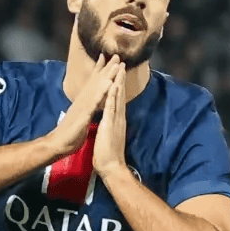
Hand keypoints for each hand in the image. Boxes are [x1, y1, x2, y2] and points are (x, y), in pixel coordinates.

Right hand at [48, 54, 120, 155]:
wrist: (58, 144)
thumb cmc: (70, 133)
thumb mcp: (81, 118)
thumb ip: (85, 109)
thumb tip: (89, 104)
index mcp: (84, 102)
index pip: (94, 84)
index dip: (101, 71)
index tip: (108, 59)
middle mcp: (83, 101)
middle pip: (96, 82)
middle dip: (107, 68)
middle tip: (117, 55)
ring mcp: (83, 107)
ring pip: (96, 89)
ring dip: (106, 76)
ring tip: (115, 66)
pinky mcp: (83, 115)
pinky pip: (94, 103)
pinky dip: (102, 93)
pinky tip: (109, 85)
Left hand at [93, 62, 126, 178]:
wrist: (111, 167)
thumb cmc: (108, 154)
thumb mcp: (109, 136)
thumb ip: (110, 127)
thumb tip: (110, 122)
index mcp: (117, 120)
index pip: (118, 99)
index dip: (118, 85)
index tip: (118, 73)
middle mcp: (119, 117)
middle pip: (120, 94)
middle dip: (120, 78)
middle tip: (121, 63)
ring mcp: (116, 120)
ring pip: (117, 97)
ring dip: (118, 82)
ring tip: (119, 68)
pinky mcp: (110, 124)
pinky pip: (111, 107)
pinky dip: (112, 95)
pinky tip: (112, 85)